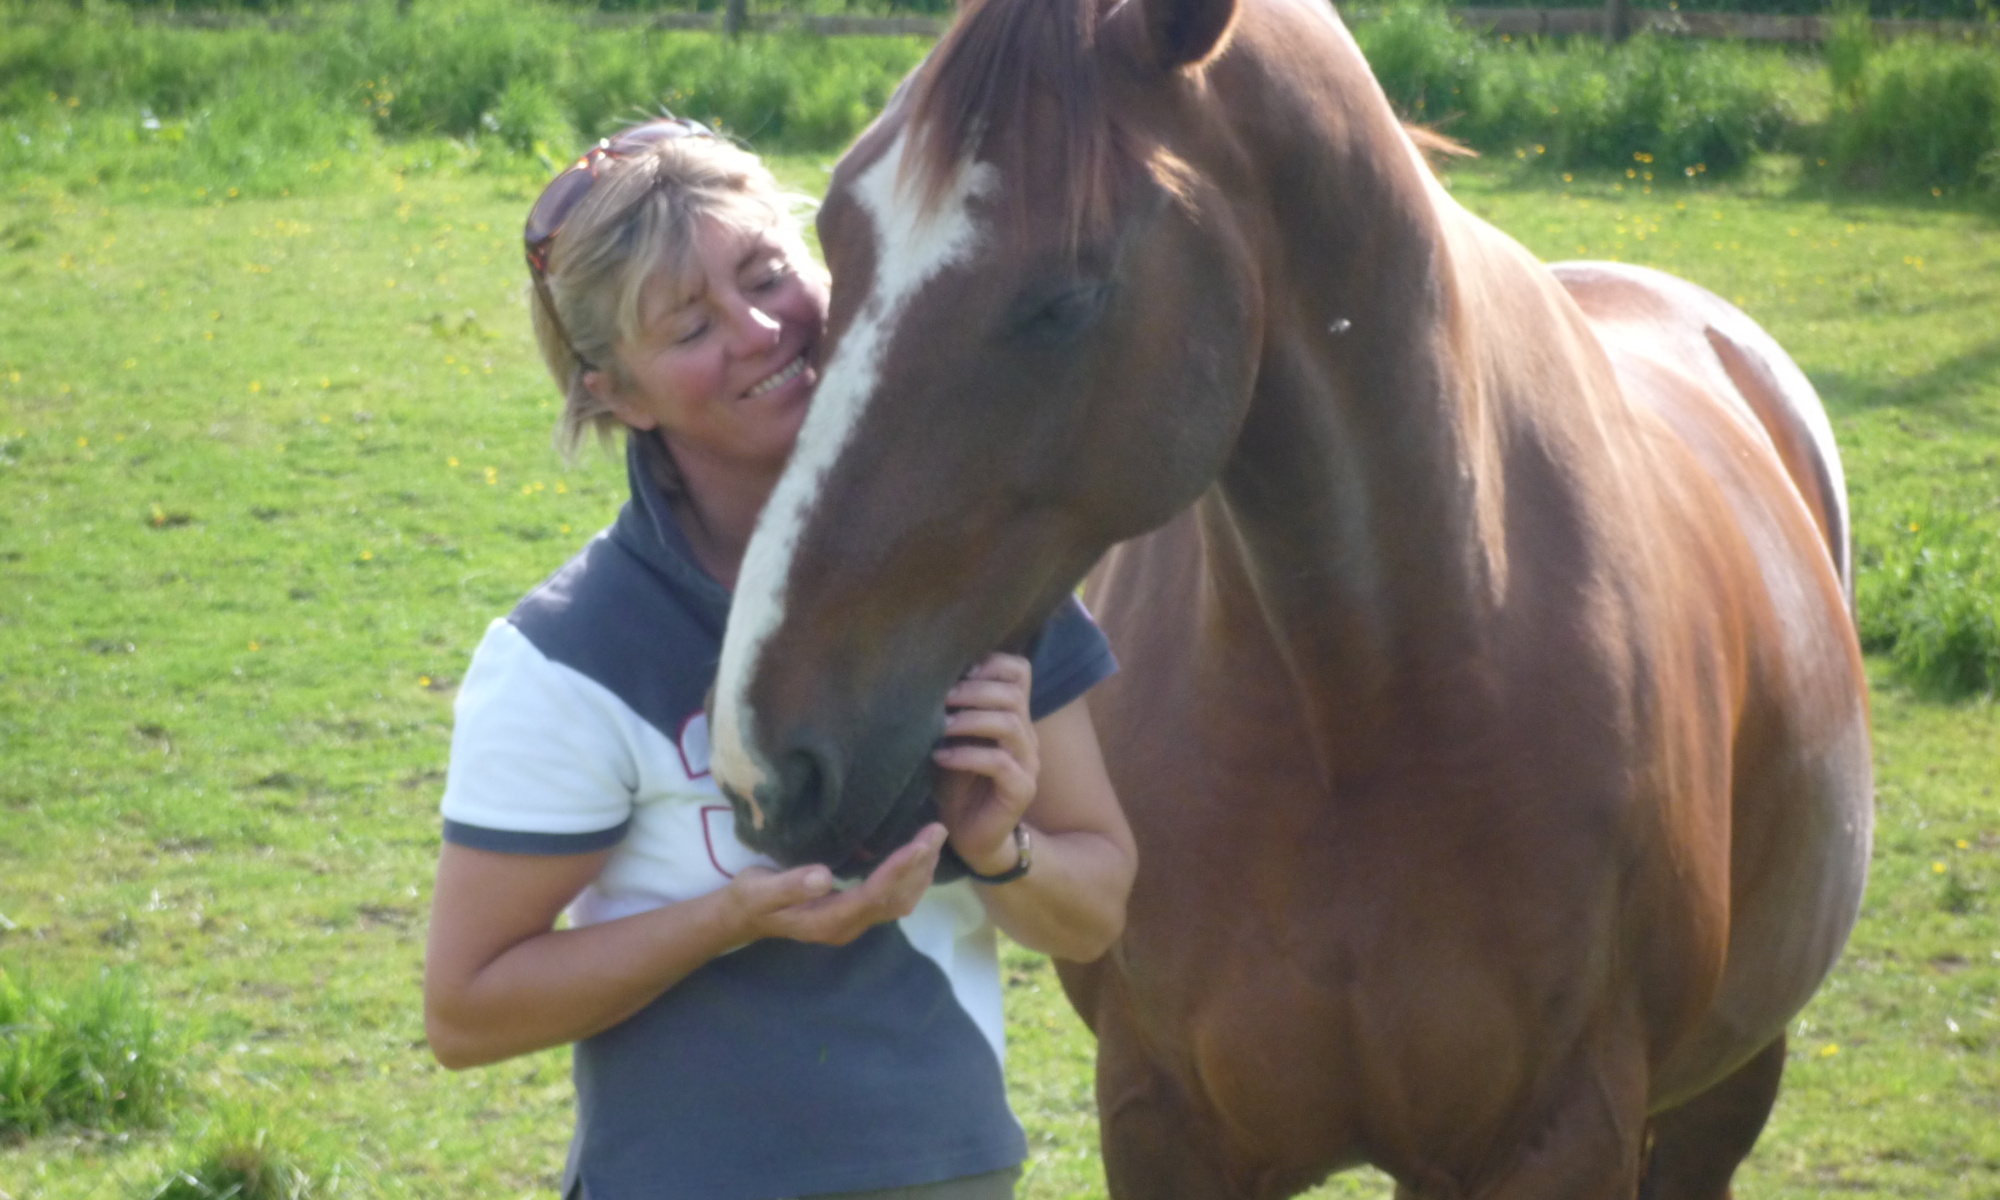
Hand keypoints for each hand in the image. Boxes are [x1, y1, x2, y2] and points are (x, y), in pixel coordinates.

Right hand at [724, 823, 946, 945]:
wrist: (741, 918)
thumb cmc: (750, 900)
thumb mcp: (761, 890)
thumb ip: (791, 885)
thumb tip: (824, 876)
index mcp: (828, 920)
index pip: (874, 895)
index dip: (900, 870)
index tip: (920, 843)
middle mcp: (848, 926)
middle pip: (895, 899)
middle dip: (919, 865)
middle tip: (937, 830)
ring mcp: (852, 923)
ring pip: (899, 903)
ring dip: (920, 872)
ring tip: (934, 838)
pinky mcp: (853, 915)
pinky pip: (892, 900)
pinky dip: (910, 879)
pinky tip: (917, 857)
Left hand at [933, 653, 1038, 876]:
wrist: (970, 835)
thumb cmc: (956, 784)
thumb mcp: (951, 740)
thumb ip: (950, 711)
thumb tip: (925, 677)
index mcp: (1013, 717)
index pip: (1020, 671)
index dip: (991, 663)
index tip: (957, 673)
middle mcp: (1026, 736)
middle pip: (1013, 694)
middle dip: (973, 691)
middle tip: (942, 700)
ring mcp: (1027, 763)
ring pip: (1009, 725)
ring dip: (970, 721)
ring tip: (941, 727)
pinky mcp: (1021, 790)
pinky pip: (999, 763)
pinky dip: (967, 755)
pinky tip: (942, 758)